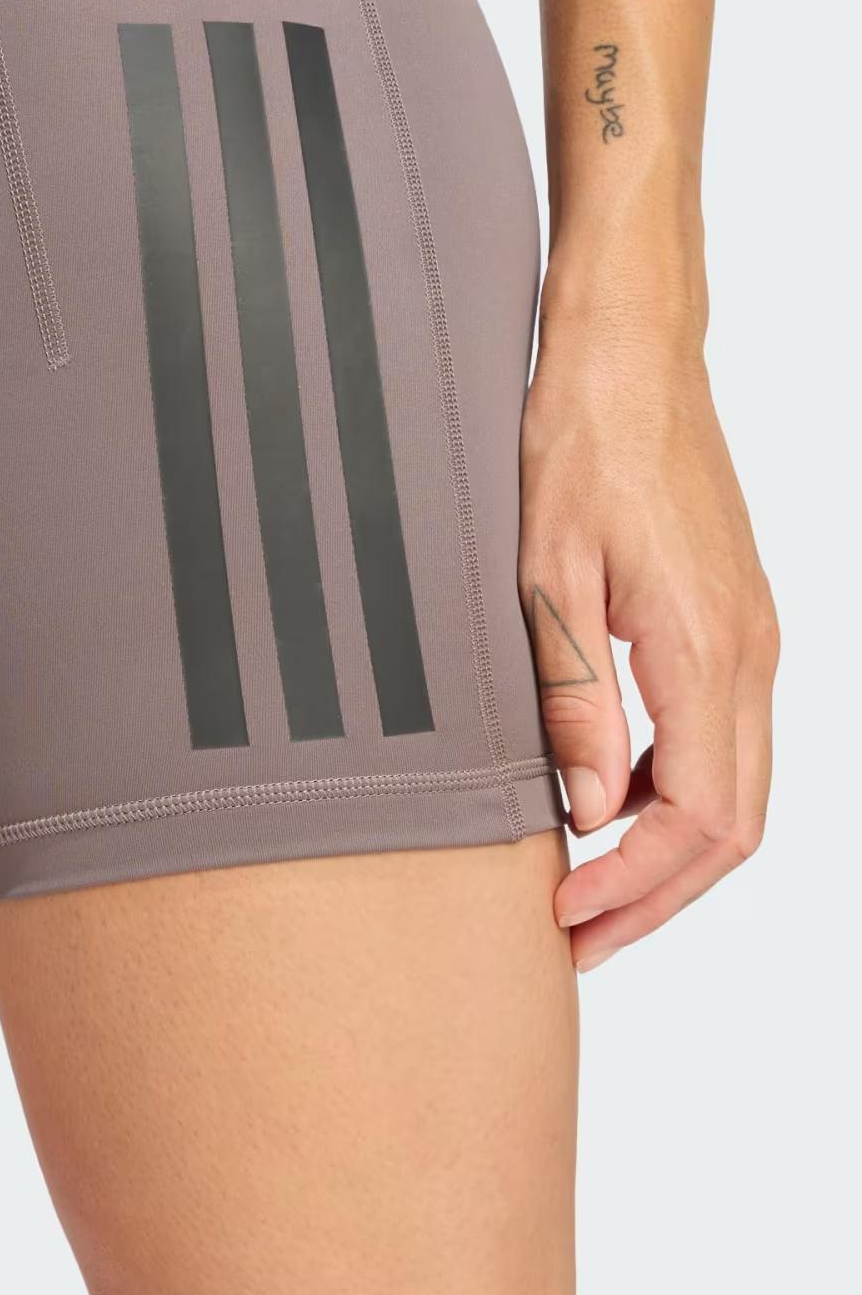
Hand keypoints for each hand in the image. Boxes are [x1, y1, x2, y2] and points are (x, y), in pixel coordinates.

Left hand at [519, 324, 776, 970]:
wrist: (629, 357)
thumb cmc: (579, 444)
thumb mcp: (544, 573)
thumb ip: (570, 694)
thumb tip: (584, 809)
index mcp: (707, 650)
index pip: (702, 818)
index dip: (637, 885)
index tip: (566, 915)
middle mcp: (749, 653)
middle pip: (733, 822)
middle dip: (656, 894)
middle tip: (574, 937)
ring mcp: (749, 635)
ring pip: (734, 784)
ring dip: (666, 849)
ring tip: (581, 885)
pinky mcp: (729, 617)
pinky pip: (719, 733)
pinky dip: (670, 787)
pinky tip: (601, 796)